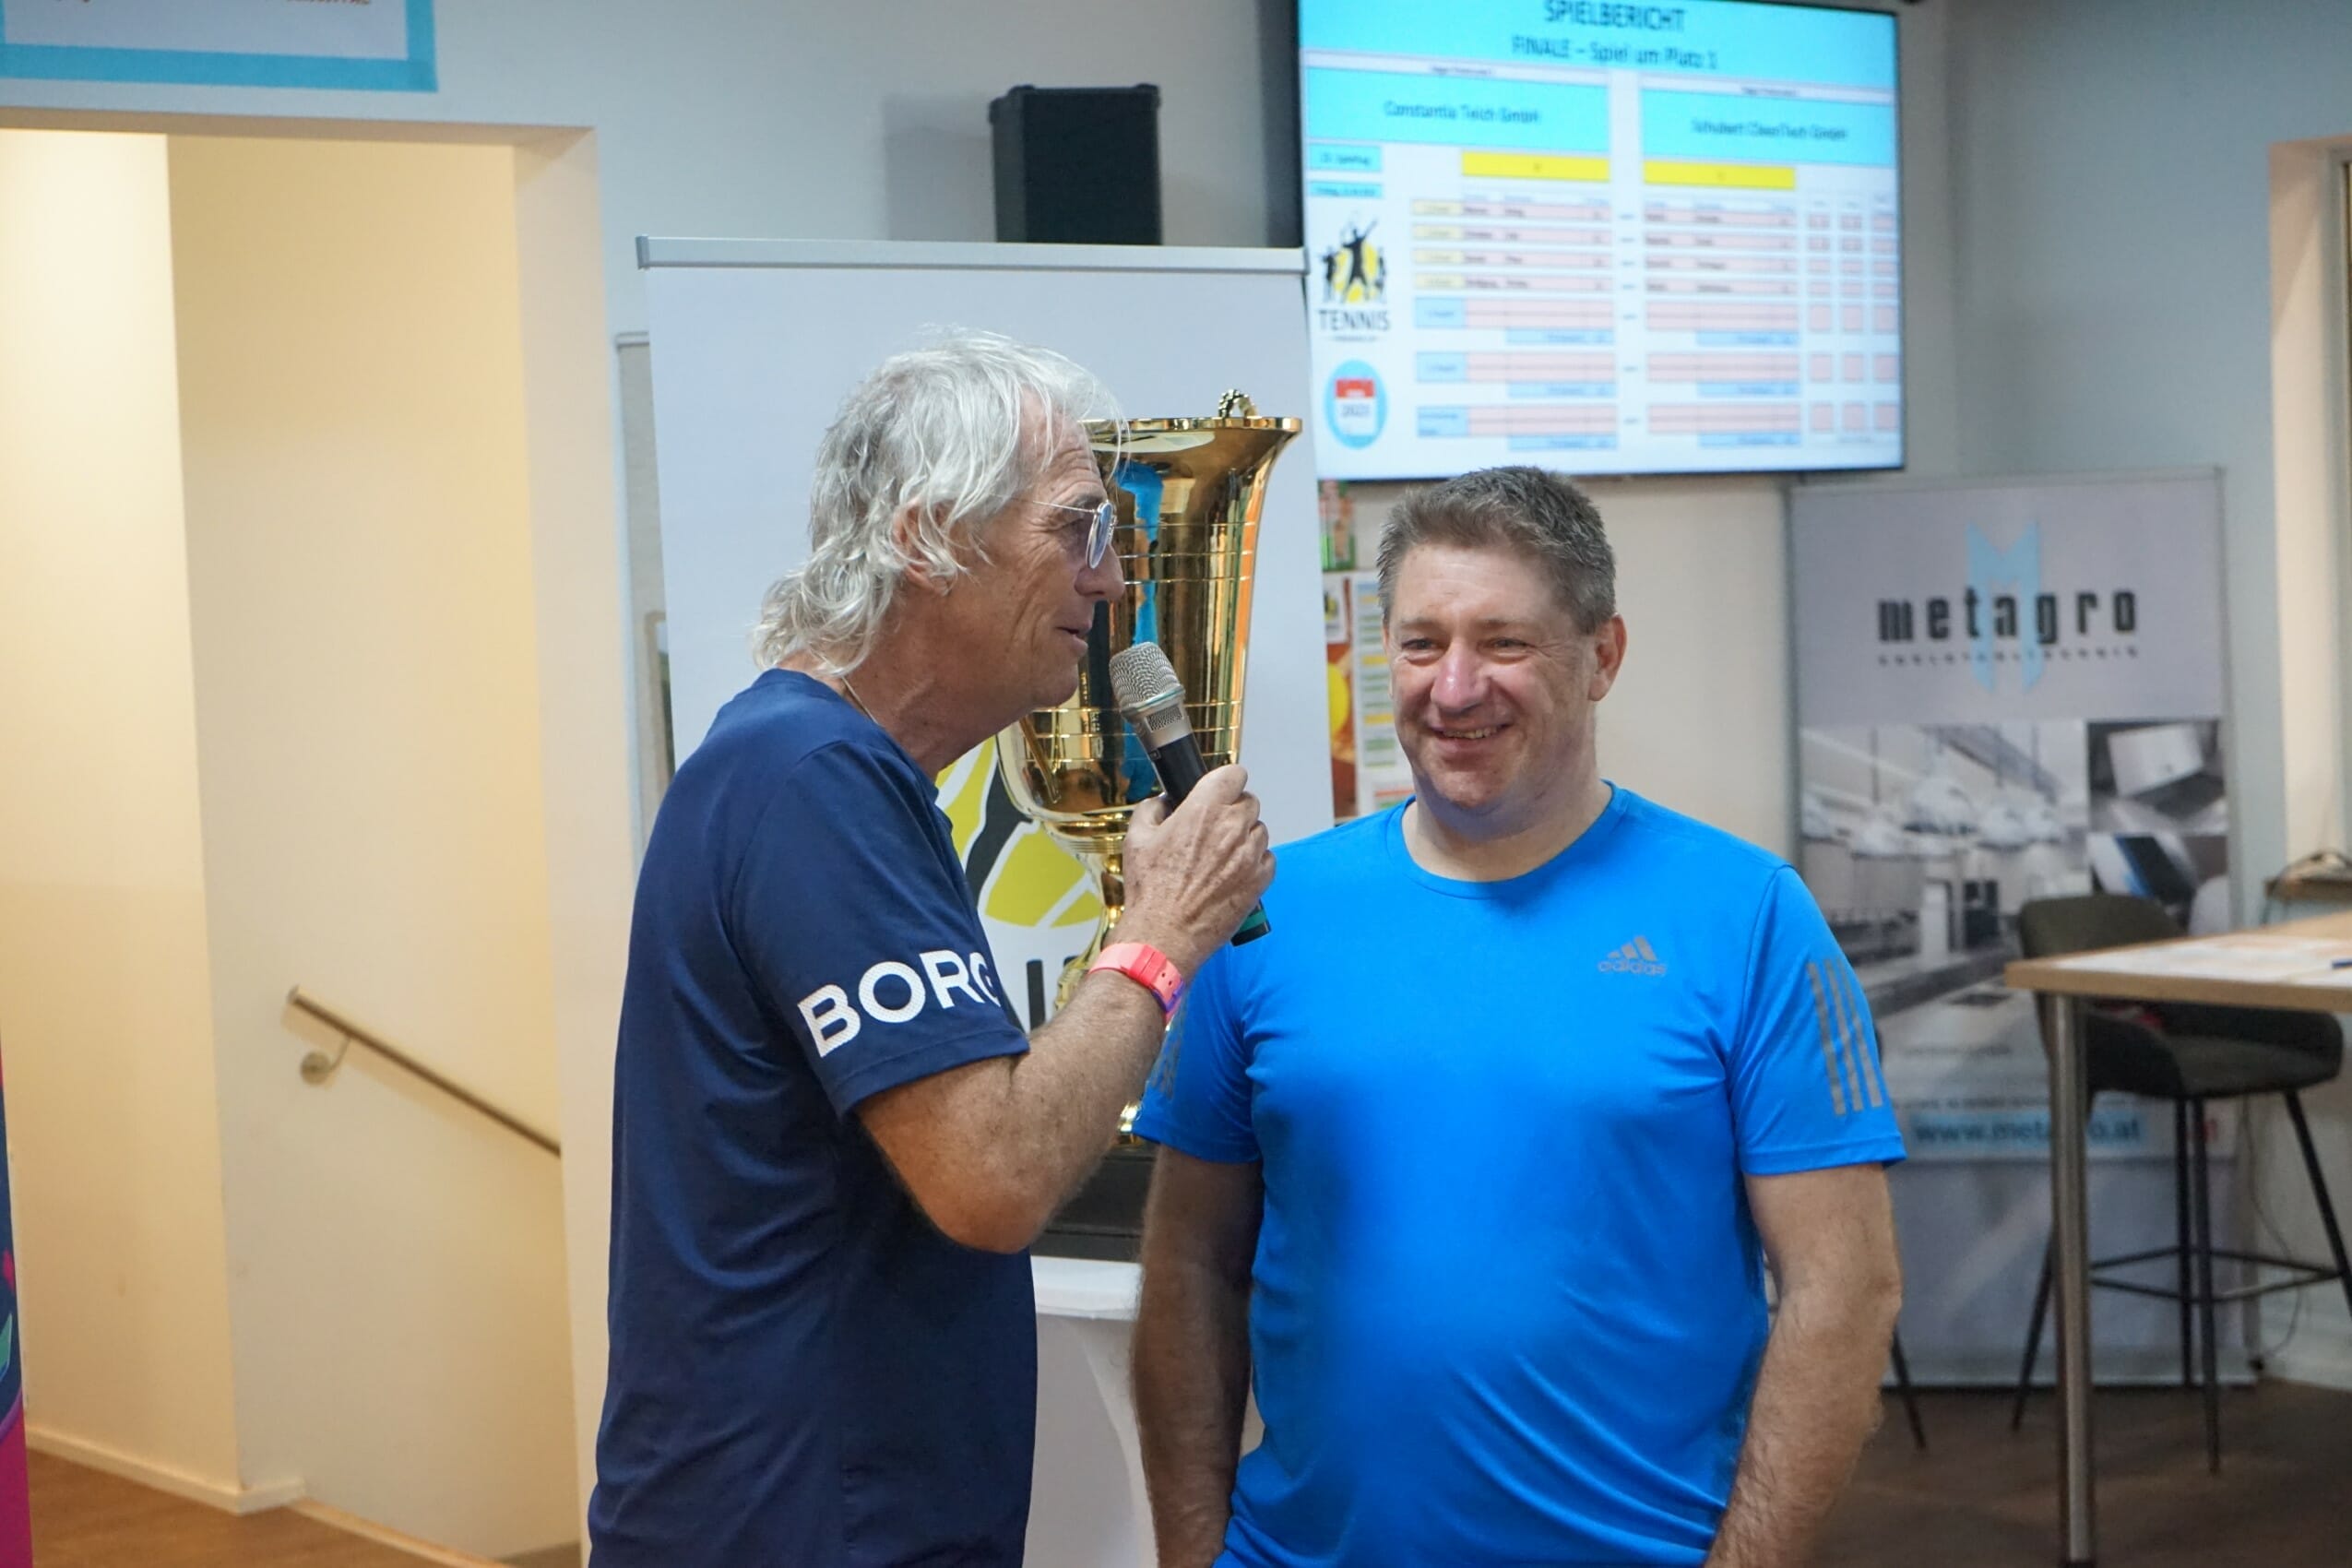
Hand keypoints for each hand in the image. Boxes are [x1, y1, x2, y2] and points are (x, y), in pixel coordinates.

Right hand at [1119, 765, 1274, 974]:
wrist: (1164, 934)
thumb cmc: (1151, 891)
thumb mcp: (1136, 839)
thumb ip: (1152, 809)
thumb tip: (1163, 802)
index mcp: (1203, 810)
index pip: (1234, 774)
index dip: (1226, 781)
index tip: (1220, 789)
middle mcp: (1231, 827)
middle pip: (1249, 801)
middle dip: (1233, 810)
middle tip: (1214, 828)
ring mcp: (1249, 854)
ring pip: (1260, 830)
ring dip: (1245, 836)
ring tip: (1222, 855)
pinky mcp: (1259, 880)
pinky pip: (1267, 858)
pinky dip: (1254, 862)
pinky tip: (1233, 873)